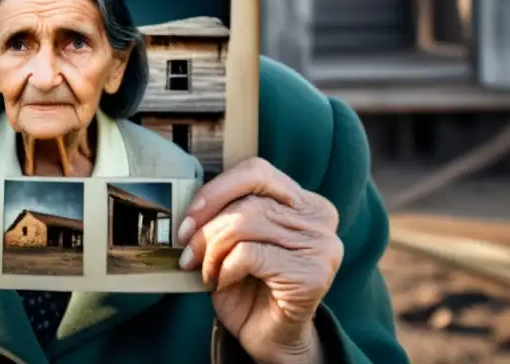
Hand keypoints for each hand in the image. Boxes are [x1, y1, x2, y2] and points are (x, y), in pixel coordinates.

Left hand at [176, 158, 342, 363]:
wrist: (270, 337)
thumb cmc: (249, 283)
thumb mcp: (236, 238)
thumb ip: (227, 211)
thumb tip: (187, 199)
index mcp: (305, 201)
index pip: (256, 172)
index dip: (217, 189)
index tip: (190, 215)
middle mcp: (320, 218)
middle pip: (248, 201)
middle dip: (208, 225)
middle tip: (188, 249)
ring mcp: (322, 245)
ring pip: (246, 224)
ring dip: (213, 250)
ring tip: (206, 269)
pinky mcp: (313, 273)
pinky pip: (249, 254)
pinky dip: (225, 268)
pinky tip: (223, 282)